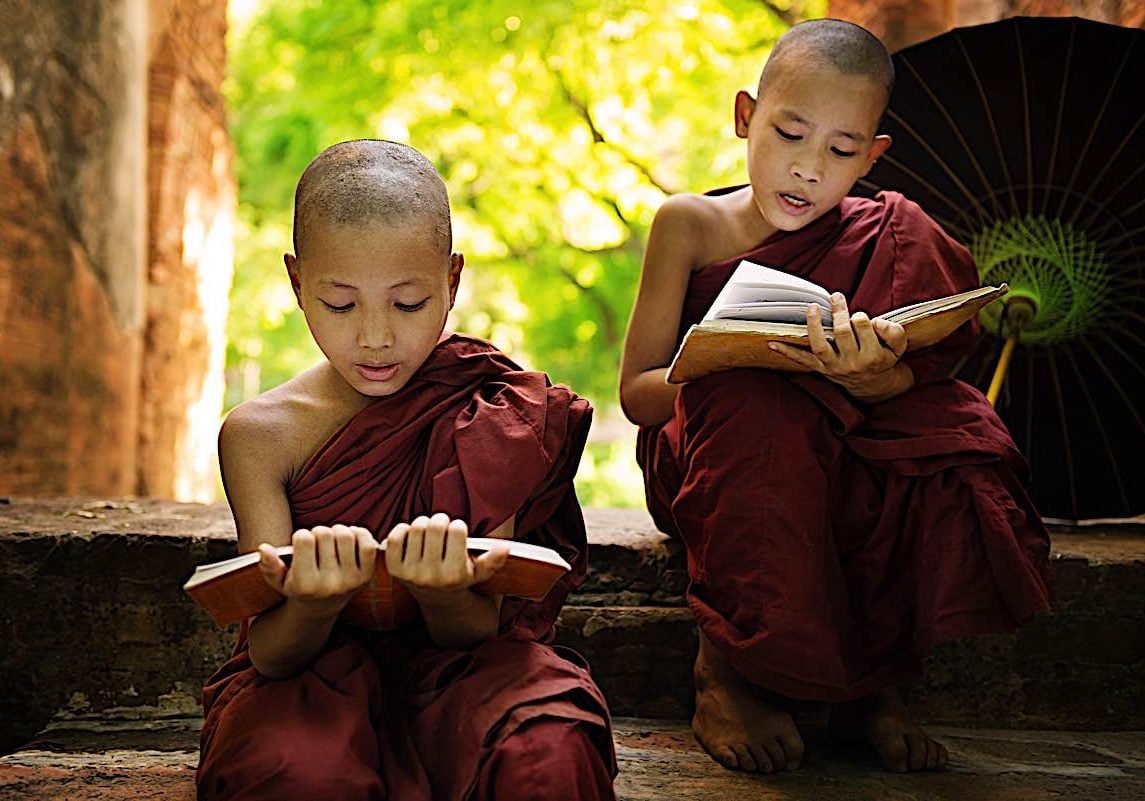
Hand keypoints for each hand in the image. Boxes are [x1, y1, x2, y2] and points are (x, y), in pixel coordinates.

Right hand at [258, 524, 377, 617]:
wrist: (322, 608)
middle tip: (316, 543)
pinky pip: (367, 544)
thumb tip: (264, 548)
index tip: (301, 544)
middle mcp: (329, 584)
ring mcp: (350, 580)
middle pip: (325, 533)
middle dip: (318, 532)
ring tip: (331, 541)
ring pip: (346, 534)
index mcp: (305, 585)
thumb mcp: (278, 581)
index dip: (301, 536)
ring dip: (337, 531)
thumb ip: (269, 566)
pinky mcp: (366, 576)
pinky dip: (360, 534)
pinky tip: (349, 539)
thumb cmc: (297, 587)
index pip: (304, 539)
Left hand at [385, 513, 510, 608]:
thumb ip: (494, 559)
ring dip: (423, 523)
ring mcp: (410, 573)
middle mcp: (431, 576)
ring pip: (416, 527)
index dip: (458, 526)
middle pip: (434, 525)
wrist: (435, 597)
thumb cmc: (460, 576)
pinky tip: (412, 534)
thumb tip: (505, 547)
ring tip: (429, 531)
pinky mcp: (393, 569)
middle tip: (442, 525)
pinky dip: (402, 529)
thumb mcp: (480, 572)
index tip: (458, 531)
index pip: (456, 529)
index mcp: (454, 574)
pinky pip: (395, 536)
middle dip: (440, 520)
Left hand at [769, 293, 907, 399]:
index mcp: (872, 356)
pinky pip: (802, 361)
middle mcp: (851, 363)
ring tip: (813, 307)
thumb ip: (893, 332)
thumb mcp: (898, 347)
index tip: (861, 317)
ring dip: (814, 325)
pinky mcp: (821, 369)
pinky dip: (787, 352)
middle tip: (837, 297)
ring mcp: (833, 367)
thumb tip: (874, 321)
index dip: (861, 317)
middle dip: (840, 312)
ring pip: (820, 345)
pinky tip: (772, 343)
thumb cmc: (885, 358)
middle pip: (842, 332)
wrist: (874, 385)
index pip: (863, 327)